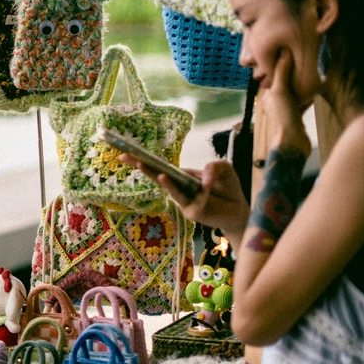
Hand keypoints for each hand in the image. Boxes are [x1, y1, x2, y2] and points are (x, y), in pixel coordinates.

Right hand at [121, 156, 248, 243]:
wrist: (239, 208)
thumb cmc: (228, 187)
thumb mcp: (224, 168)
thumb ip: (214, 166)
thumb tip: (204, 178)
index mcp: (181, 177)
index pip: (160, 167)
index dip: (145, 159)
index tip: (125, 152)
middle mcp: (178, 188)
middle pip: (157, 176)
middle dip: (142, 166)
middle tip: (123, 157)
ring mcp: (183, 201)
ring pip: (171, 189)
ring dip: (161, 179)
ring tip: (152, 171)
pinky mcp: (193, 212)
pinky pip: (190, 199)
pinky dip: (188, 189)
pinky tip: (183, 181)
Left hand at [259, 51, 311, 156]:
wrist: (292, 143)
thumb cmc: (282, 117)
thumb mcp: (280, 91)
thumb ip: (282, 72)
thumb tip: (284, 51)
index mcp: (268, 94)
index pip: (274, 74)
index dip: (281, 62)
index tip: (291, 50)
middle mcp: (275, 101)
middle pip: (285, 82)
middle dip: (292, 72)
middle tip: (303, 59)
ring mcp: (286, 109)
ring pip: (294, 92)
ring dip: (300, 84)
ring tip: (310, 72)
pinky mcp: (296, 116)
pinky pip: (302, 102)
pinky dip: (307, 96)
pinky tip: (314, 90)